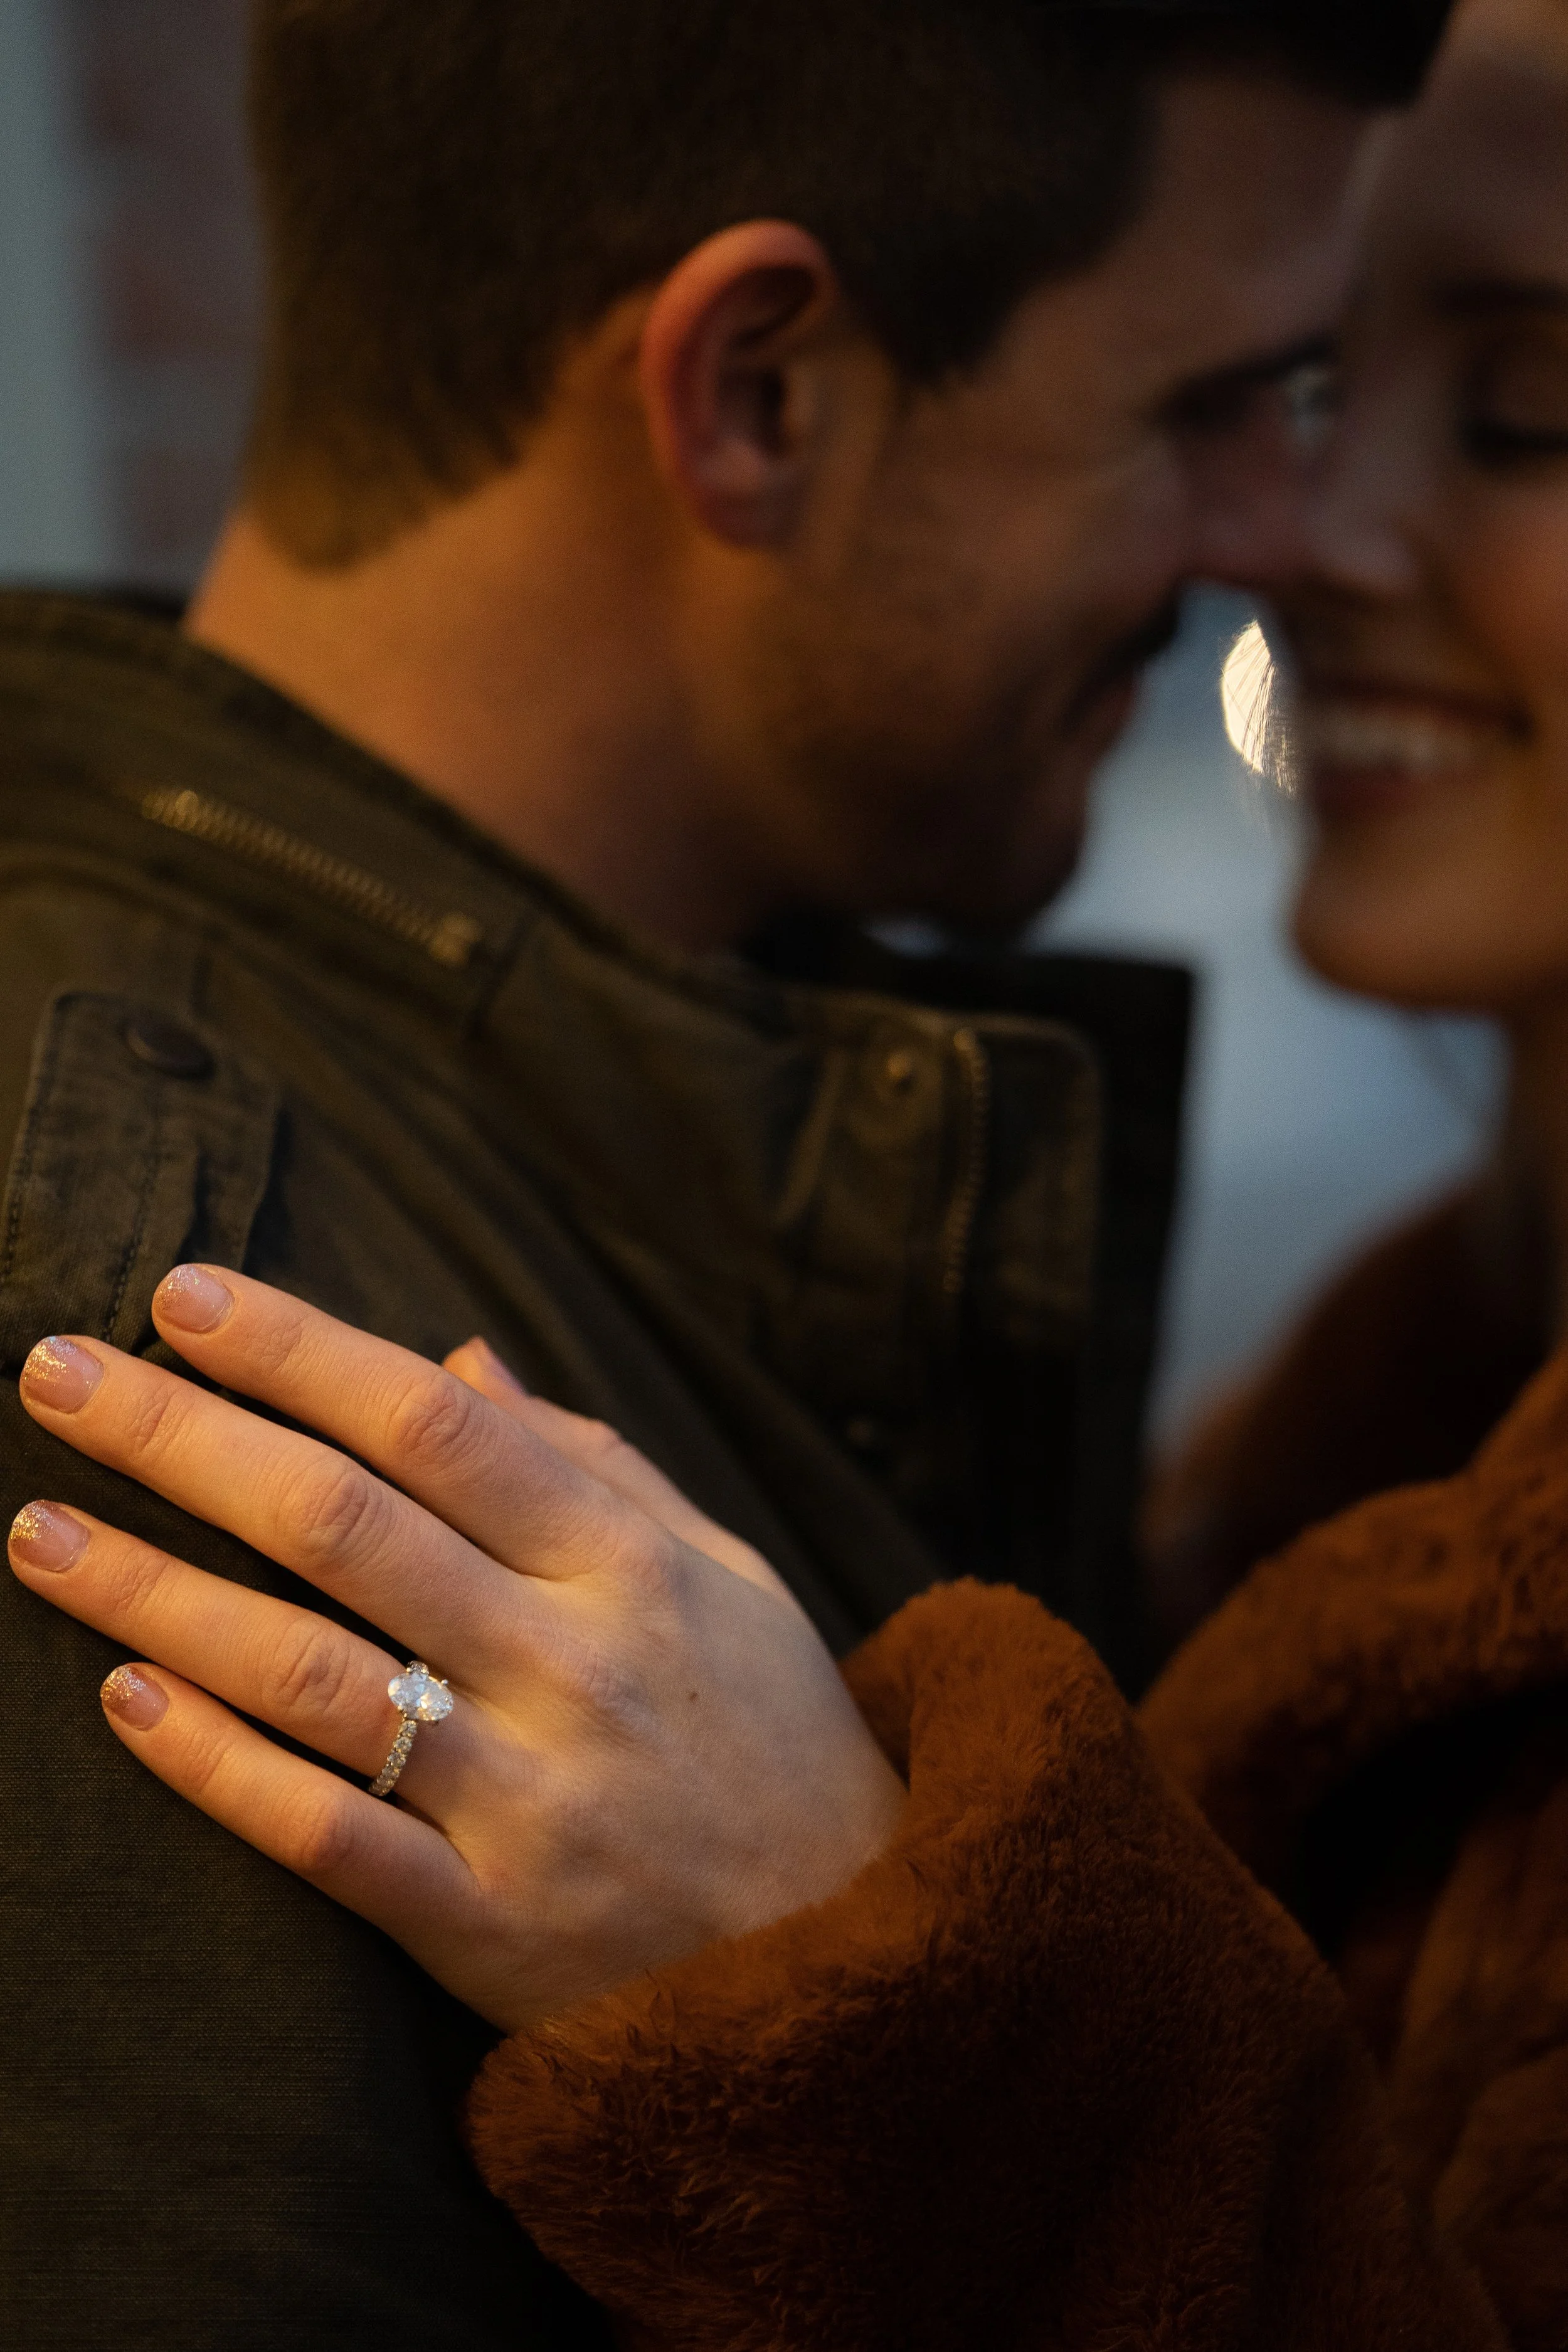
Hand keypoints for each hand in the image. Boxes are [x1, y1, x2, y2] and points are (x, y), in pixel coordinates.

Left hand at [7, 1269, 905, 2030]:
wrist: (856, 1960)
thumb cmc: (774, 1737)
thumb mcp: (724, 1574)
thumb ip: (595, 1463)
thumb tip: (460, 1360)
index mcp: (630, 1560)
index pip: (432, 1422)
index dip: (297, 1349)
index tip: (177, 1295)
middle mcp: (576, 1662)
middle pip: (344, 1524)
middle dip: (184, 1438)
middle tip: (52, 1374)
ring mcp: (530, 1798)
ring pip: (309, 1672)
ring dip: (154, 1591)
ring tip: (36, 1529)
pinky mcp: (490, 1927)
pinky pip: (327, 1837)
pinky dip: (216, 1767)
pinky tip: (120, 1697)